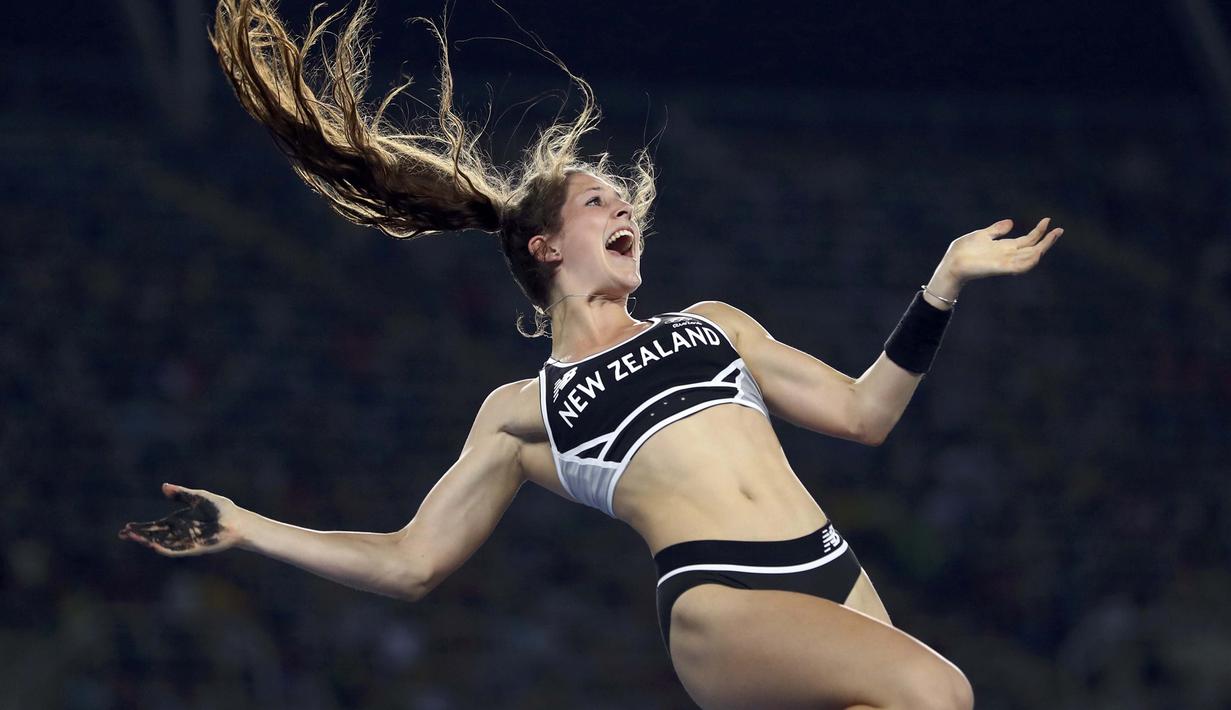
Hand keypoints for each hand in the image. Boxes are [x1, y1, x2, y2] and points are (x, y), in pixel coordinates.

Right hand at [118, 483, 243, 555]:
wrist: (236, 520)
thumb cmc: (220, 508)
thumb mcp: (198, 497)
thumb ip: (181, 493)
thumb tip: (163, 487)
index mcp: (178, 521)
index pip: (154, 526)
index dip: (140, 528)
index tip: (126, 528)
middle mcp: (179, 533)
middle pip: (154, 535)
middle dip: (140, 535)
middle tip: (124, 534)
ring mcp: (186, 541)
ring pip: (162, 543)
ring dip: (148, 541)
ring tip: (135, 538)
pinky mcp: (194, 548)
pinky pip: (177, 550)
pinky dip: (164, 548)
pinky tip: (153, 546)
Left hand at [944, 218, 1063, 283]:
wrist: (951, 263)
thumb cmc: (963, 251)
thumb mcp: (982, 235)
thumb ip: (997, 230)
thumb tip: (1011, 222)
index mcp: (1004, 247)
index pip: (1027, 240)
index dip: (1039, 231)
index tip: (1048, 220)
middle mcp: (1008, 255)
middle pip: (1033, 248)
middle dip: (1047, 240)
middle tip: (1060, 229)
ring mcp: (1005, 262)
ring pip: (1030, 257)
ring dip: (1043, 248)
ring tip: (1053, 236)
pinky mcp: (999, 268)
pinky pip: (1019, 267)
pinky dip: (1029, 261)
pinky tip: (1038, 253)